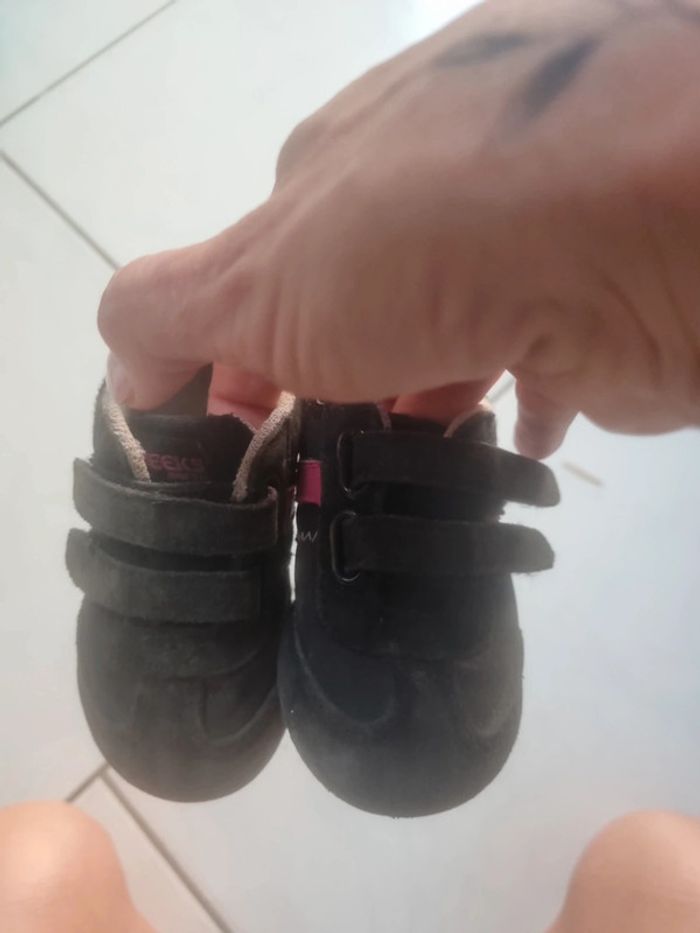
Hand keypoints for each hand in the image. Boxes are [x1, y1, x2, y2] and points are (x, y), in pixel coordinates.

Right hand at [99, 0, 699, 454]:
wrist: (634, 229)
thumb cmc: (420, 243)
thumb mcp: (259, 279)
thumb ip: (170, 316)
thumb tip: (126, 367)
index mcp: (335, 172)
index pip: (261, 270)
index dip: (235, 357)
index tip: (234, 440)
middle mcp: (424, 199)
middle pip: (356, 315)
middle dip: (326, 393)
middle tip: (312, 472)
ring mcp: (510, 256)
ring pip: (443, 350)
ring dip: (414, 412)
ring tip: (394, 485)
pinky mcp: (577, 316)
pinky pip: (530, 378)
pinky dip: (507, 421)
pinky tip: (497, 458)